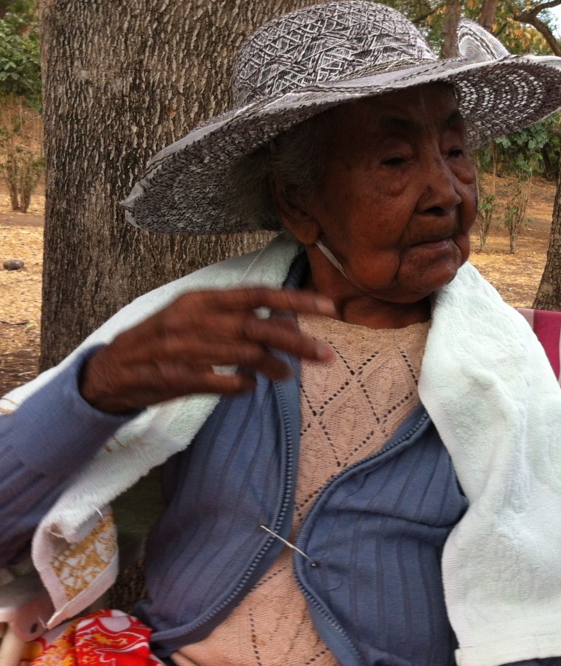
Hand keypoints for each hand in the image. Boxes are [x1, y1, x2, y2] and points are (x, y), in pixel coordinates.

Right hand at [80, 287, 335, 413]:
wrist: (110, 370)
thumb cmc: (162, 340)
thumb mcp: (194, 316)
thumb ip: (235, 317)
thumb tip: (285, 321)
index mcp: (202, 299)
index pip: (257, 293)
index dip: (295, 299)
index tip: (330, 307)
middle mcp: (195, 319)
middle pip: (258, 326)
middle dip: (297, 340)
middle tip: (326, 354)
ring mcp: (184, 348)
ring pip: (245, 355)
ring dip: (273, 367)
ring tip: (286, 374)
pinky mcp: (175, 377)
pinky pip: (222, 383)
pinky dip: (242, 386)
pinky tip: (249, 387)